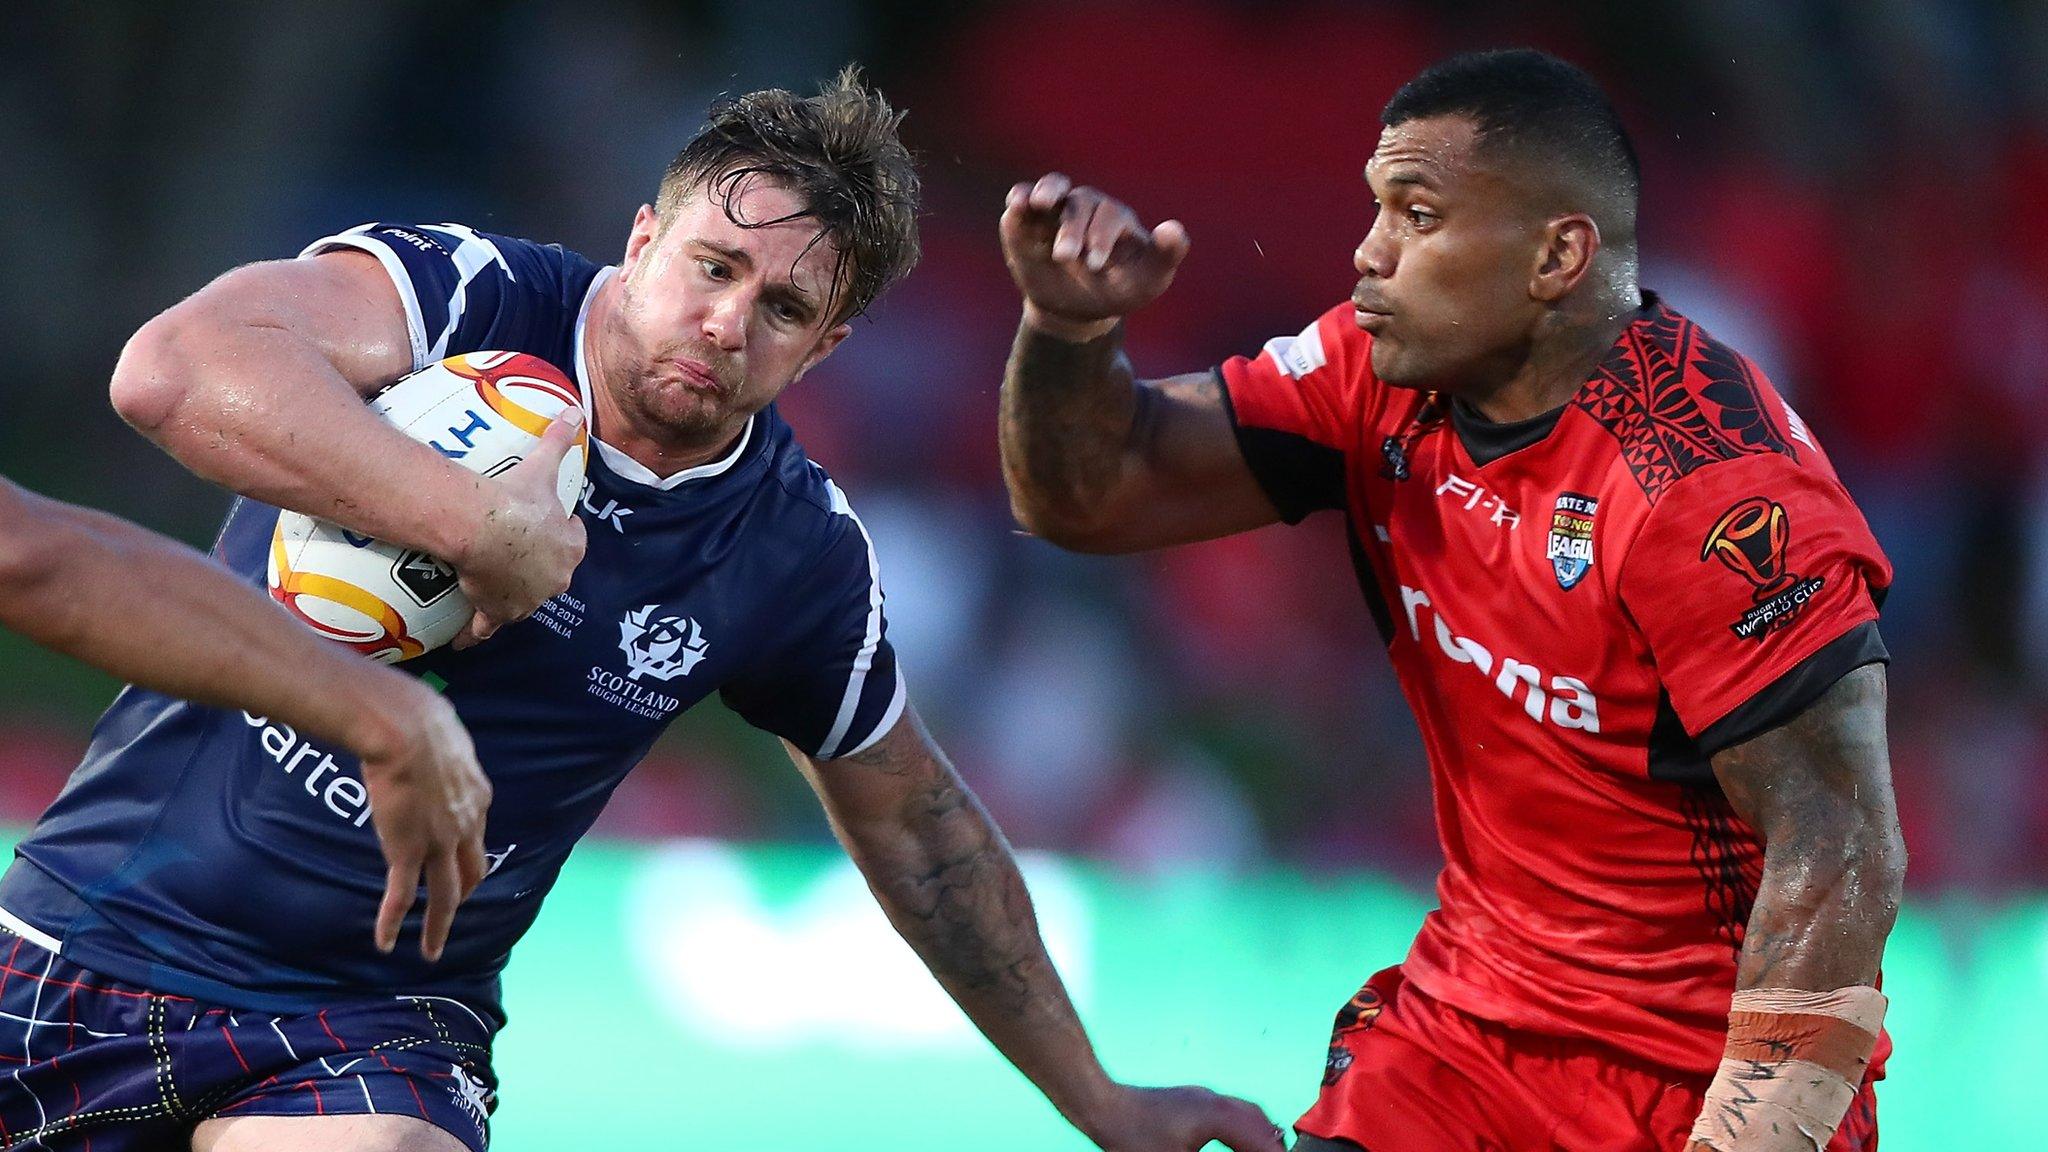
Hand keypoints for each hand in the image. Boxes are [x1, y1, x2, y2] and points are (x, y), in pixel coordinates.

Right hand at [357, 684, 491, 960]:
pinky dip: (395, 923)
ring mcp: (439, 842)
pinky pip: (402, 896)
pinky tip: (387, 944)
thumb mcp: (444, 732)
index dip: (466, 850)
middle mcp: (466, 825)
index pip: (476, 834)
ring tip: (432, 951)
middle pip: (471, 871)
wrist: (405, 729)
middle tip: (453, 912)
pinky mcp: (408, 851)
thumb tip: (429, 731)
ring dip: (439, 927)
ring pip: (445, 896)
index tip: (456, 858)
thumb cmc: (418, 717)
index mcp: (477, 795)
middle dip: (464, 894)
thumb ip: (443, 746)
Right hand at [449, 409, 586, 649]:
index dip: (566, 532)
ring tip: (498, 588)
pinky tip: (465, 640)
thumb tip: (573, 411)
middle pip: (552, 574)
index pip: (575, 541)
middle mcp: (554, 579)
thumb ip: (557, 439)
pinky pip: (487, 628)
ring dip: (514, 596)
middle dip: (541, 567)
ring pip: (524, 601)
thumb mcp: (541, 467)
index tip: (557, 523)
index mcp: (569, 546)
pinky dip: (477, 633)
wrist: (486, 529)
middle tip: (520, 554)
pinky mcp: (498, 612)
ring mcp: (527, 599)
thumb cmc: (518, 500)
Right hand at [1000, 173, 1190, 339]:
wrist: (1079, 310)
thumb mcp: (1148, 279)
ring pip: (1053, 188)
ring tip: (1038, 202)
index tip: (1094, 265)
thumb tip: (1174, 230)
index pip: (1109, 215)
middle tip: (1066, 257)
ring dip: (1046, 191)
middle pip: (1080, 203)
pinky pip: (1022, 201)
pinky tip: (1016, 205)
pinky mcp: (1026, 223)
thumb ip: (1166, 254)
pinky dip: (1019, 199)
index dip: (1100, 235)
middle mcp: (1086, 208)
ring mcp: (1054, 213)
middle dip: (1072, 229)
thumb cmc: (1120, 289)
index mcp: (1115, 219)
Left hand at [1081, 1084, 1288, 1151]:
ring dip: (1258, 1133)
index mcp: (1217, 1116)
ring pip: (1245, 1111)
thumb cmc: (1132, 1137)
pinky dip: (1242, 1124)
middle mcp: (1214, 1100)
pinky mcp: (1190, 1098)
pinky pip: (1229, 1108)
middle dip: (1271, 1143)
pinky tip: (1237, 1140)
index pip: (1261, 1140)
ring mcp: (1202, 1095)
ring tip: (1264, 1151)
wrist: (1103, 1106)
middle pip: (1259, 1121)